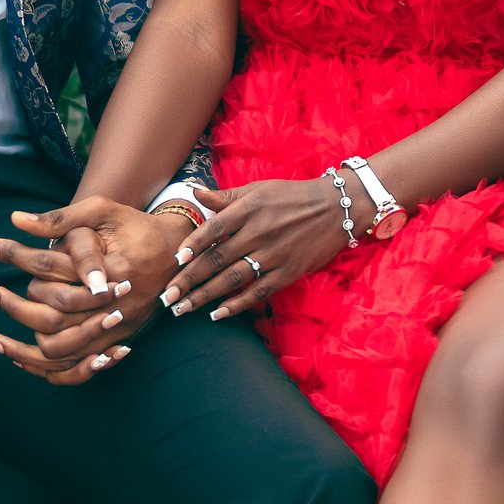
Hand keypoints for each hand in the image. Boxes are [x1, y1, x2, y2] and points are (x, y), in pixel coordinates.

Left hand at [0, 196, 184, 382]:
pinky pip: (79, 369)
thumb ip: (61, 217)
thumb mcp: (103, 211)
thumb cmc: (135, 226)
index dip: (17, 255)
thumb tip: (15, 219)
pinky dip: (50, 370)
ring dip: (25, 350)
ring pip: (62, 351)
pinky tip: (25, 361)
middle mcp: (115, 305)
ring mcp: (118, 328)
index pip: (51, 268)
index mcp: (110, 269)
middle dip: (17, 307)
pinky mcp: (118, 342)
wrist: (175, 252)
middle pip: (53, 317)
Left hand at [161, 177, 351, 322]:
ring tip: (182, 309)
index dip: (192, 246)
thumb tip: (194, 192)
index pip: (213, 229)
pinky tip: (216, 315)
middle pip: (217, 260)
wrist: (336, 208)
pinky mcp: (287, 272)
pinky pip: (258, 292)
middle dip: (189, 280)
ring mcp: (273, 255)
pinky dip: (236, 305)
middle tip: (167, 297)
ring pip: (232, 279)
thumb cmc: (291, 196)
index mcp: (248, 209)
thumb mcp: (258, 189)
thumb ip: (225, 196)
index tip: (173, 262)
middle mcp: (258, 232)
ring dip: (204, 296)